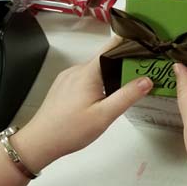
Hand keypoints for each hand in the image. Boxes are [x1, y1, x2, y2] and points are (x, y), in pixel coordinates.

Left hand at [11, 37, 152, 173]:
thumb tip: (146, 80)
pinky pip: (86, 76)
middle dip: (123, 63)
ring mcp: (68, 77)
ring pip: (96, 68)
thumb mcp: (104, 115)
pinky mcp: (64, 85)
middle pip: (105, 58)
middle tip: (140, 74)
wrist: (40, 142)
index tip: (144, 46)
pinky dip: (99, 80)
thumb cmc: (69, 130)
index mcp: (87, 72)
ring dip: (111, 73)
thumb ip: (127, 96)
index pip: (111, 46)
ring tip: (125, 86)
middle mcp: (76, 70)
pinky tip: (104, 95)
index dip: (128, 43)